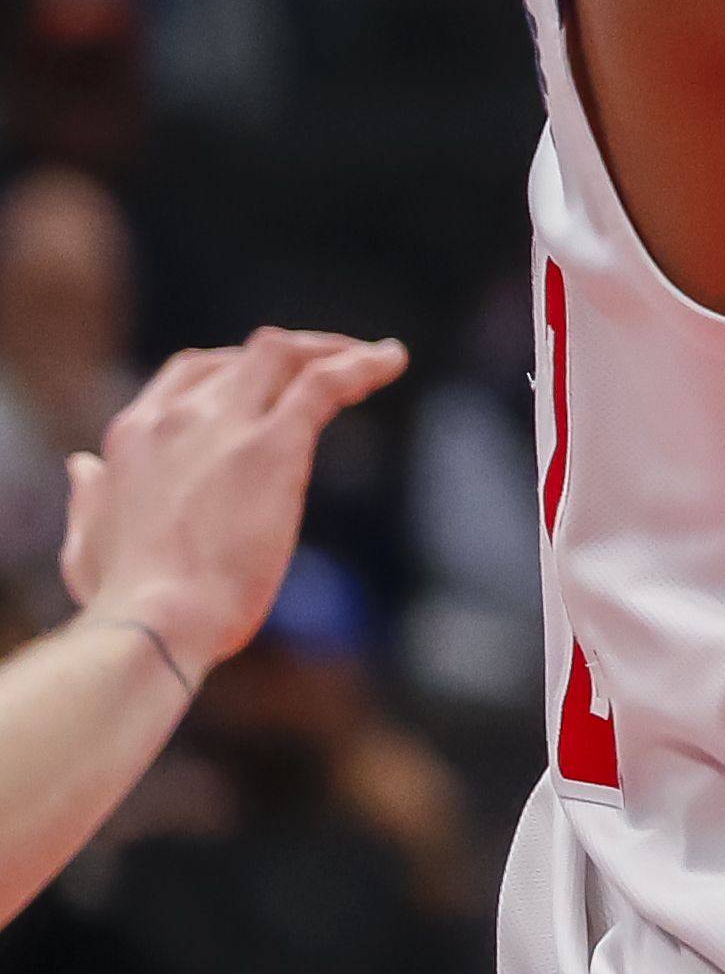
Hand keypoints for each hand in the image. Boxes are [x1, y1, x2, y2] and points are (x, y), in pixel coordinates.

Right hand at [63, 329, 407, 672]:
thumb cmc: (123, 603)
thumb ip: (90, 499)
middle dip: (292, 356)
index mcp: (134, 436)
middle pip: (244, 357)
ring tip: (373, 357)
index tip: (272, 383)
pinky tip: (392, 361)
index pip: (192, 373)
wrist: (154, 624)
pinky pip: (326, 382)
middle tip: (333, 367)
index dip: (238, 368)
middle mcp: (177, 417)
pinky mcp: (272, 445)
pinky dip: (364, 363)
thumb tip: (83, 466)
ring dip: (331, 350)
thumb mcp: (88, 544)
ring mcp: (225, 426)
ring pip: (284, 353)